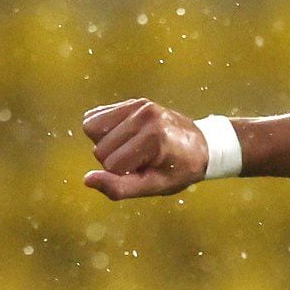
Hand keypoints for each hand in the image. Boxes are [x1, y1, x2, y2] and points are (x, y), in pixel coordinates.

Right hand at [80, 99, 210, 199]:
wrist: (203, 147)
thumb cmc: (178, 170)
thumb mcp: (154, 187)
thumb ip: (120, 188)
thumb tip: (86, 179)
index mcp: (154, 139)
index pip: (111, 165)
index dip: (124, 174)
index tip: (146, 170)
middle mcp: (146, 117)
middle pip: (100, 148)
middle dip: (115, 159)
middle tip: (141, 159)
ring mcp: (139, 105)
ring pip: (91, 130)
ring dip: (107, 143)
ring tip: (132, 147)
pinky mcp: (132, 101)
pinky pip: (94, 116)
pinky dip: (102, 129)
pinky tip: (124, 136)